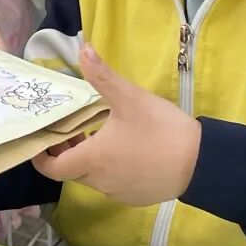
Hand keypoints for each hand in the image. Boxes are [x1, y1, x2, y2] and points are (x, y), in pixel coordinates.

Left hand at [32, 44, 200, 206]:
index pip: (52, 168)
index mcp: (93, 159)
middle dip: (66, 151)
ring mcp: (118, 192)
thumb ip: (103, 76)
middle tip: (73, 128)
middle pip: (70, 171)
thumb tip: (82, 48)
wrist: (203, 163)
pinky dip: (107, 169)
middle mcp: (100, 181)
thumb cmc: (162, 130)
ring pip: (91, 178)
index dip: (41, 156)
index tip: (42, 139)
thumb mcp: (130, 98)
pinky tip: (123, 150)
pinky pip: (111, 185)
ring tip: (97, 133)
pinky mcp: (136, 198)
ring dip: (88, 159)